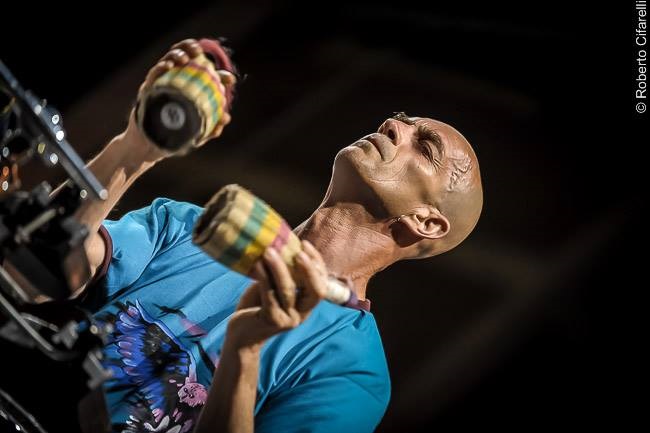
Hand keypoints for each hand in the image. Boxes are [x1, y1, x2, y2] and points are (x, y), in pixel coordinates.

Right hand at [124, 39, 235, 160]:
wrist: (152, 147)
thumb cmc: (177, 137)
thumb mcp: (197, 133)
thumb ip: (211, 126)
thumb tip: (226, 118)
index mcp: (192, 90)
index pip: (207, 77)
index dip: (220, 75)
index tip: (230, 81)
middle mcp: (177, 81)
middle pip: (184, 58)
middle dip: (191, 48)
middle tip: (198, 52)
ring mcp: (162, 83)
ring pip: (168, 61)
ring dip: (176, 55)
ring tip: (183, 58)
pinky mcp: (148, 89)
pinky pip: (153, 75)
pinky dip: (160, 68)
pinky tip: (168, 66)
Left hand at [225, 240, 328, 350]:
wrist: (240, 335)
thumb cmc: (257, 306)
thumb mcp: (274, 288)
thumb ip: (284, 274)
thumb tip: (281, 243)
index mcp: (307, 305)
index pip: (322, 283)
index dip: (317, 263)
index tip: (304, 243)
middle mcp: (302, 314)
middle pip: (316, 291)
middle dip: (310, 269)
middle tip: (298, 251)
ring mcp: (288, 319)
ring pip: (288, 290)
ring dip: (279, 268)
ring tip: (268, 251)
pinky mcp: (271, 320)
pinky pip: (269, 295)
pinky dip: (264, 277)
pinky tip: (257, 264)